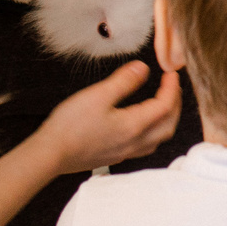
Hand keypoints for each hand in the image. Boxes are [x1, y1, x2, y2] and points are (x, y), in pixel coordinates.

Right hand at [33, 59, 182, 176]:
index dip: (172, 88)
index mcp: (134, 126)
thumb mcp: (98, 95)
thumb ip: (124, 81)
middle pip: (168, 125)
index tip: (171, 74)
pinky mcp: (114, 156)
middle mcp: (134, 142)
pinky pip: (144, 146)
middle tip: (172, 88)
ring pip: (158, 138)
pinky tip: (142, 125)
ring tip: (163, 105)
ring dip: (166, 120)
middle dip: (175, 105)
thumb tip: (143, 69)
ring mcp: (125, 152)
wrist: (50, 154)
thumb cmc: (71, 126)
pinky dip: (153, 132)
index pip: (165, 106)